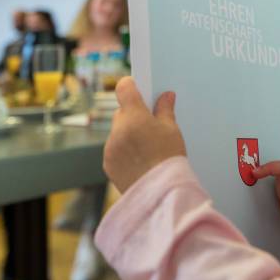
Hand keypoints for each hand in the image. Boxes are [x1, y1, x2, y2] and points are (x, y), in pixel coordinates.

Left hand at [103, 77, 186, 192]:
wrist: (160, 193)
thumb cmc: (169, 159)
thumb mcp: (172, 131)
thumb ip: (165, 110)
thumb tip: (166, 96)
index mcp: (133, 116)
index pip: (124, 88)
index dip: (132, 86)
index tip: (140, 89)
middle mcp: (117, 129)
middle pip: (122, 113)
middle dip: (133, 115)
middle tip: (150, 125)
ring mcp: (110, 148)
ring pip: (118, 132)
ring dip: (128, 135)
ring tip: (147, 149)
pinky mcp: (107, 164)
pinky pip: (114, 150)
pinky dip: (124, 152)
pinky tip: (139, 162)